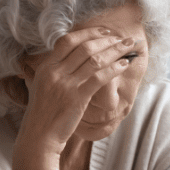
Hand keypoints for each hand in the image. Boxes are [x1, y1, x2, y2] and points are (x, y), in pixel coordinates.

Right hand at [16, 27, 135, 155]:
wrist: (39, 137)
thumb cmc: (44, 114)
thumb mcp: (43, 86)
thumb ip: (56, 71)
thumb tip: (75, 59)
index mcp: (46, 66)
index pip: (68, 40)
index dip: (90, 33)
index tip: (106, 32)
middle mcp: (54, 72)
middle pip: (85, 46)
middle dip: (108, 40)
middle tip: (125, 38)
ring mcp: (65, 84)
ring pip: (95, 59)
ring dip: (116, 51)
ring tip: (130, 47)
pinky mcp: (76, 98)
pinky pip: (99, 77)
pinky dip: (114, 68)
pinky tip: (125, 65)